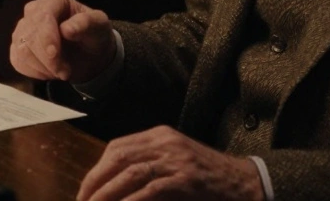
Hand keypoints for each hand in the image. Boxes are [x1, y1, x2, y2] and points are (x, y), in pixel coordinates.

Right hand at [10, 0, 116, 82]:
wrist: (87, 54)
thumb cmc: (93, 35)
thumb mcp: (100, 27)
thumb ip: (87, 23)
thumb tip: (66, 29)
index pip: (43, 16)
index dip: (46, 38)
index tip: (55, 55)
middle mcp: (33, 10)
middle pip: (29, 36)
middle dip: (48, 59)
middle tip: (66, 72)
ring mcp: (22, 28)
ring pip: (21, 50)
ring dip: (42, 68)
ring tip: (61, 71)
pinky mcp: (17, 47)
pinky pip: (17, 61)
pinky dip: (34, 72)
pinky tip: (49, 72)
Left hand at [78, 126, 264, 200]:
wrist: (246, 183)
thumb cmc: (209, 178)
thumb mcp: (177, 162)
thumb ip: (150, 165)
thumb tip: (115, 184)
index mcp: (161, 135)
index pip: (117, 147)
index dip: (97, 168)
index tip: (86, 189)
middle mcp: (166, 142)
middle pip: (118, 157)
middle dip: (95, 181)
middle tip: (83, 200)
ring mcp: (177, 159)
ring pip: (129, 172)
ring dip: (107, 193)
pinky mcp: (186, 179)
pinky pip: (150, 189)